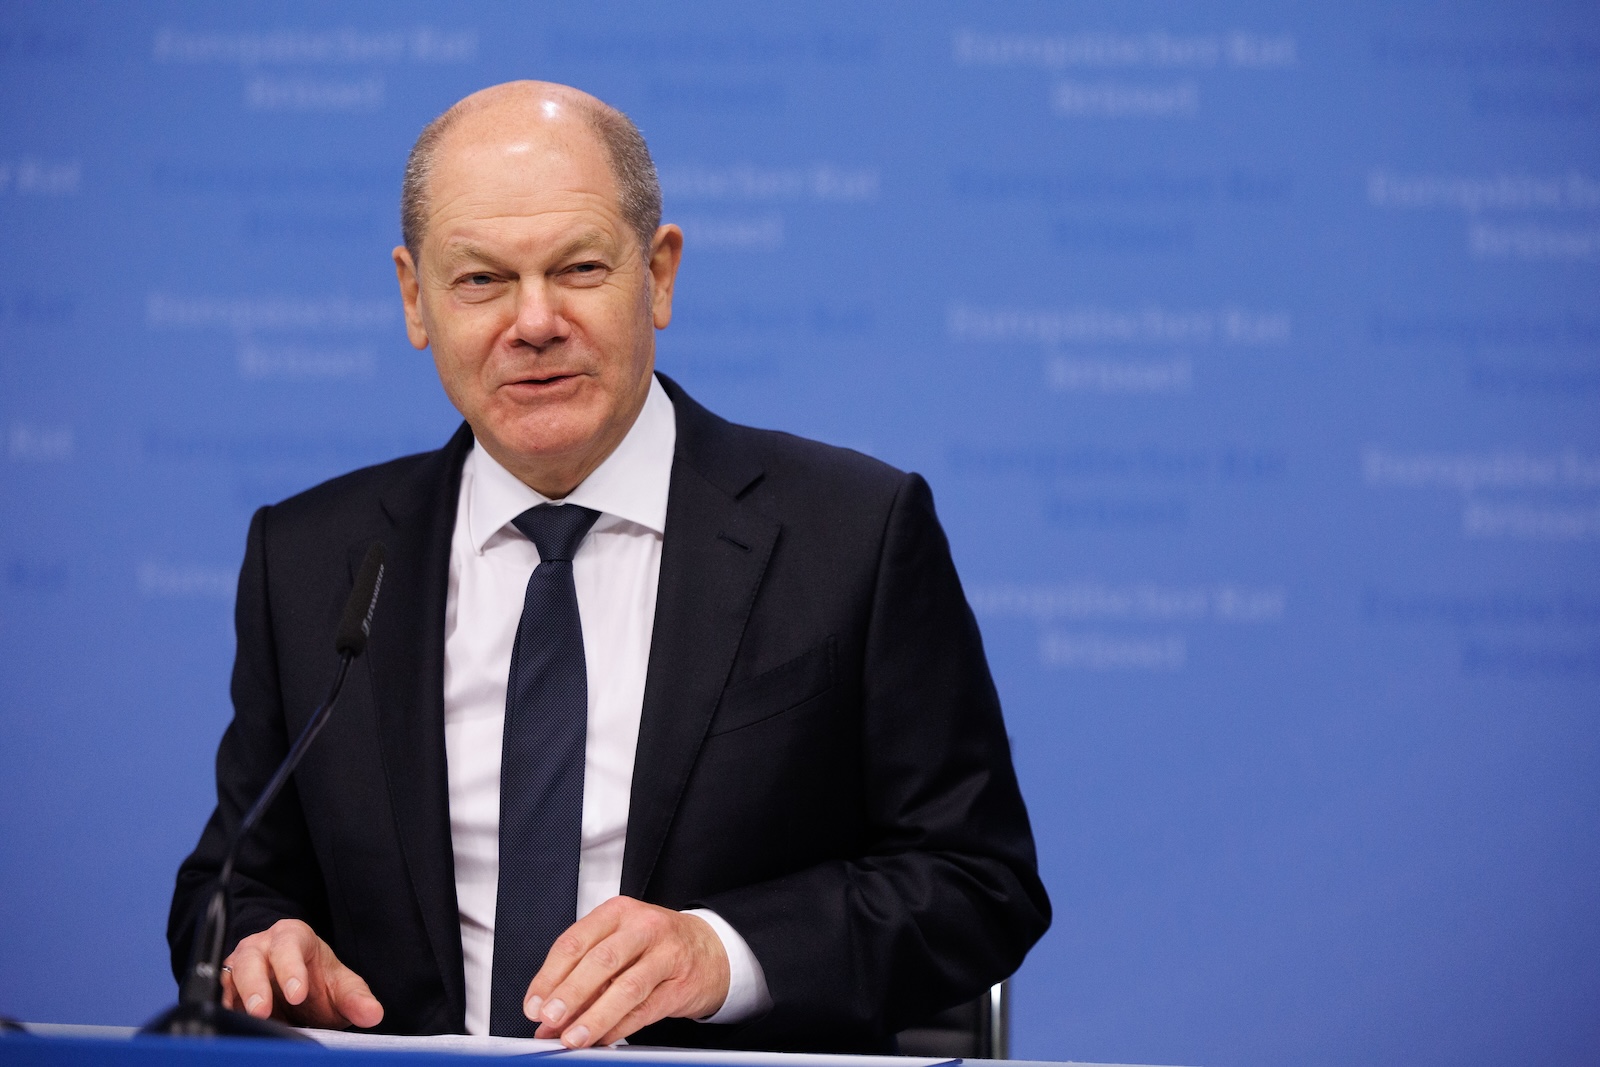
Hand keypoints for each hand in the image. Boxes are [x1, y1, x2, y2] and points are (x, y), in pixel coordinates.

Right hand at [221, 918, 384, 1029]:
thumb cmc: (319, 981)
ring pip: (229, 976)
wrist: (297, 989)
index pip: (289, 945)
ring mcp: (239, 967)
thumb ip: (356, 999)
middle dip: (255, 985)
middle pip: (251, 959)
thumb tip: (373, 1014)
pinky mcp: (227, 990)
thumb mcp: (341, 987)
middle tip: (262, 1011)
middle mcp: (261, 947)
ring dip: (237, 999)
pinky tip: (235, 1026)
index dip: (291, 968)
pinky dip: (227, 1012)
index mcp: (293, 937)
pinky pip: (221, 998)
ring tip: (250, 1020)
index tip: (298, 993)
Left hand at [523, 896, 729, 1046]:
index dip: (550, 976)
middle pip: (600, 961)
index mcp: (618, 912)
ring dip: (595, 1016)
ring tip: (572, 1038)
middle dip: (570, 993)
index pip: (575, 941)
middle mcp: (642, 928)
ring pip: (625, 987)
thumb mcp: (619, 945)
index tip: (534, 1005)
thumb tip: (546, 1017)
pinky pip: (645, 1009)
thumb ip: (583, 977)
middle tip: (549, 1019)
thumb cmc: (656, 946)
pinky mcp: (681, 984)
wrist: (711, 950)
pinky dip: (619, 1028)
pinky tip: (602, 1039)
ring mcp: (666, 955)